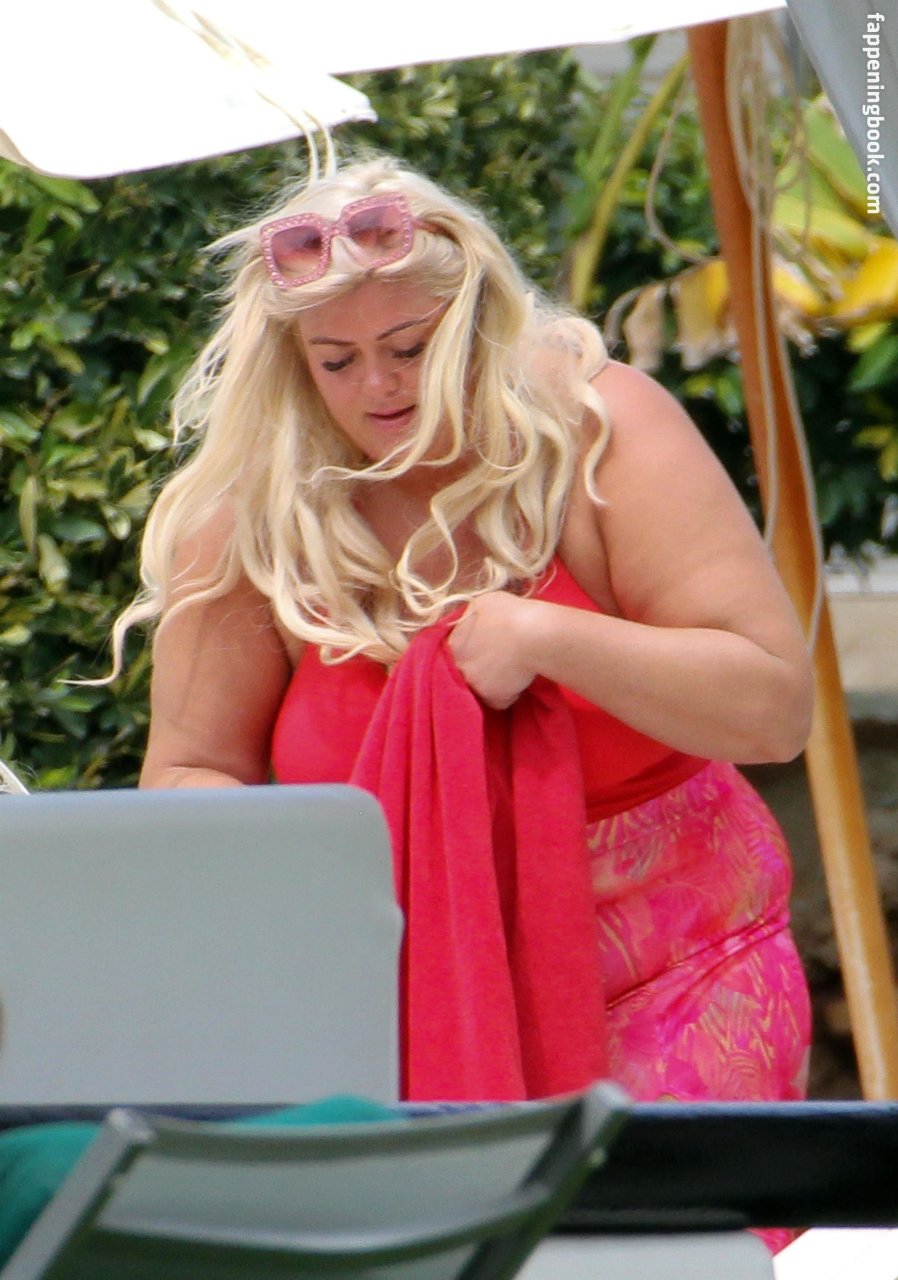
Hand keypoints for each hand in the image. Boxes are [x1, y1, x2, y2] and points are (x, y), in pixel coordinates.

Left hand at [447, 591, 541, 709]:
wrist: (533, 635)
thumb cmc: (510, 614)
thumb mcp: (484, 603)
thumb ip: (471, 617)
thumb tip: (471, 623)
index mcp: (454, 644)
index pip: (457, 651)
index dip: (472, 649)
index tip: (486, 648)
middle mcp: (460, 667)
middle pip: (467, 670)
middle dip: (480, 666)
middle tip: (500, 658)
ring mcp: (476, 685)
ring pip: (483, 686)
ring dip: (495, 681)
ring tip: (513, 669)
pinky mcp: (494, 699)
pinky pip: (500, 700)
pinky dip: (509, 694)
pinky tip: (519, 680)